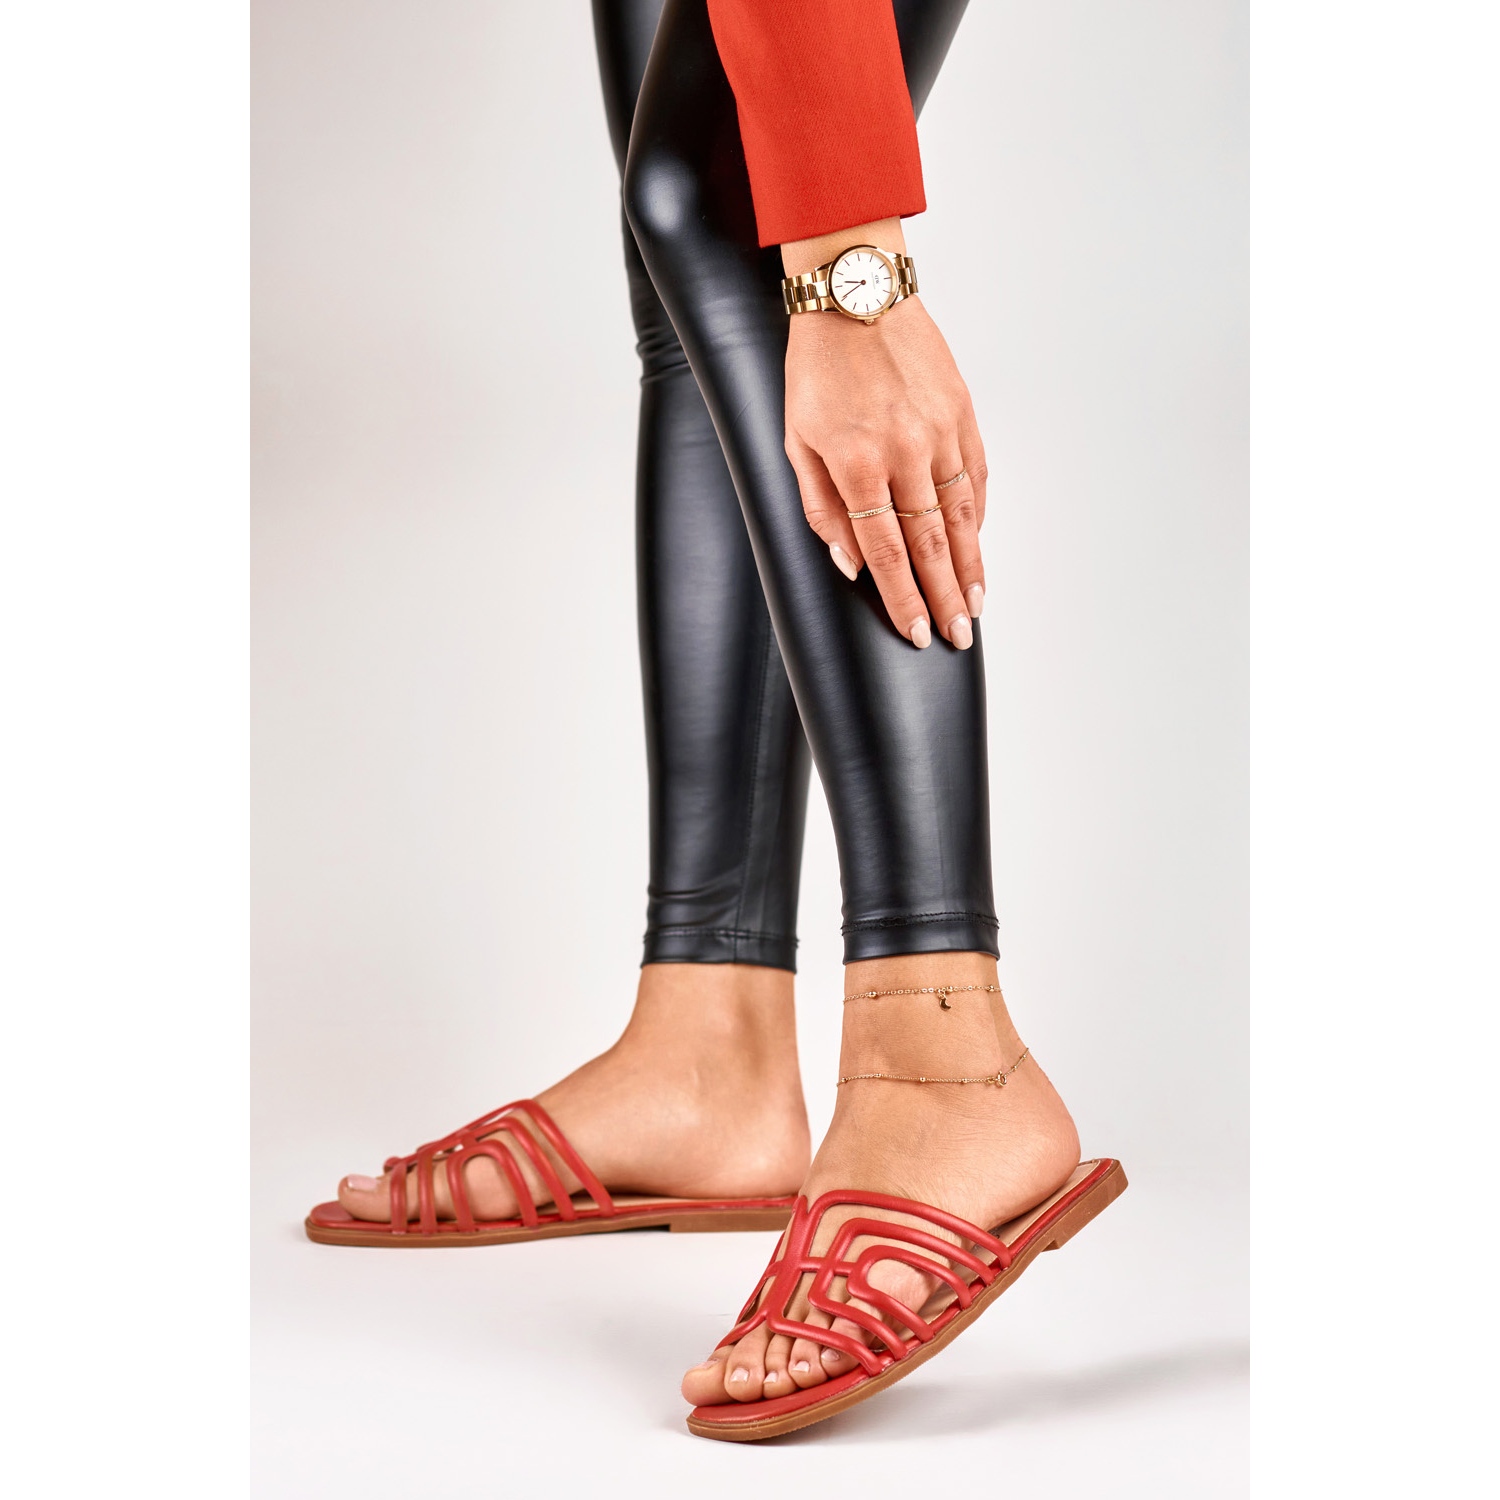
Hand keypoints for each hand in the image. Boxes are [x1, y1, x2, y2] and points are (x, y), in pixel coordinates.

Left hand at [782, 226, 987, 648]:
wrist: (856, 292)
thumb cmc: (815, 367)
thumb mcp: (796, 440)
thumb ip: (821, 508)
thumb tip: (850, 563)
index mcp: (857, 463)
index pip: (885, 551)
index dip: (903, 598)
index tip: (916, 633)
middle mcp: (905, 452)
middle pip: (931, 544)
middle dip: (945, 598)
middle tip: (957, 637)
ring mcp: (940, 431)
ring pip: (962, 516)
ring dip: (971, 566)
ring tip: (976, 604)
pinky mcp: (962, 412)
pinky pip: (975, 477)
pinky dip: (978, 516)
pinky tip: (978, 544)